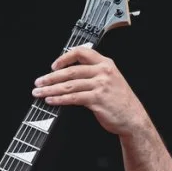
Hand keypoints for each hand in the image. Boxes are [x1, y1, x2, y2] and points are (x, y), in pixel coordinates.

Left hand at [32, 46, 148, 135]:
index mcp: (106, 63)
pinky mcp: (97, 99)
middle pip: (71, 71)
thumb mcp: (110, 80)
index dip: (65, 58)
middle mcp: (103, 72)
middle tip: (39, 82)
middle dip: (51, 77)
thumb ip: (93, 74)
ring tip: (39, 93)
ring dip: (51, 89)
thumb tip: (69, 76)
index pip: (82, 52)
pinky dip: (60, 99)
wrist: (132, 117)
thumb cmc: (119, 101)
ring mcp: (100, 85)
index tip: (53, 66)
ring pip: (70, 85)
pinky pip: (73, 98)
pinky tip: (51, 101)